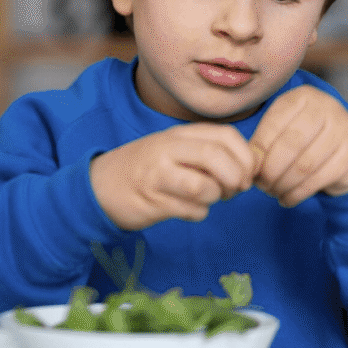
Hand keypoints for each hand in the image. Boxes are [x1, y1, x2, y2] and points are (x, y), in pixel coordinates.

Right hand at [89, 123, 257, 229]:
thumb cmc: (146, 169)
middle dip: (235, 179)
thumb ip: (207, 152)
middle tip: (233, 190)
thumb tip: (249, 167)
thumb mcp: (174, 149)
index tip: (245, 173)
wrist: (99, 186)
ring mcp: (158, 174)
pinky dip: (198, 214)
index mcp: (179, 134)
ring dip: (215, 198)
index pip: (226, 135)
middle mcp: (168, 148)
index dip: (245, 157)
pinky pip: (191, 211)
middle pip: (217, 158)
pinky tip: (186, 209)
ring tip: (206, 198)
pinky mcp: (152, 200)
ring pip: (205, 187)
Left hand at [249, 85, 347, 206]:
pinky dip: (298, 194)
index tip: (249, 167)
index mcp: (303, 97)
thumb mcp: (283, 128)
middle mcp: (327, 108)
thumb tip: (248, 163)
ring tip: (272, 192)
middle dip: (270, 170)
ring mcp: (344, 131)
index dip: (258, 151)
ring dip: (283, 185)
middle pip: (289, 145)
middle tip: (261, 185)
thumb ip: (264, 140)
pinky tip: (287, 199)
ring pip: (304, 166)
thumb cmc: (306, 136)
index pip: (273, 125)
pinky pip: (318, 180)